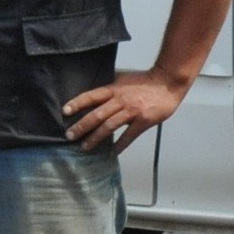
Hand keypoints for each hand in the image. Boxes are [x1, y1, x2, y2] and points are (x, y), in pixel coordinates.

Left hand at [62, 67, 190, 153]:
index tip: (65, 111)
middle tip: (69, 136)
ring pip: (109, 126)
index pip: (91, 96)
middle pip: (97, 114)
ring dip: (95, 138)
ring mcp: (132, 111)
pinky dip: (120, 145)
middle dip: (81, 126)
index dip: (77, 103)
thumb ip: (110, 88)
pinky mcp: (143, 121)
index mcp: (114, 89)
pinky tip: (112, 153)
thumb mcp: (123, 80)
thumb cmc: (145, 81)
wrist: (168, 82)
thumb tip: (94, 95)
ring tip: (85, 147)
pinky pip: (129, 136)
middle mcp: (120, 100)